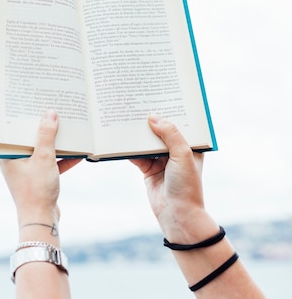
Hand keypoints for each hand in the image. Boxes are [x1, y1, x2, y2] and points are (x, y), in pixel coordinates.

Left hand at [0, 111, 80, 231]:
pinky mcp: (39, 179)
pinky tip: (77, 151)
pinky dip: (61, 159)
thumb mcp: (44, 159)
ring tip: (65, 128)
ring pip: (41, 151)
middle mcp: (14, 162)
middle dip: (41, 128)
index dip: (21, 119)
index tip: (30, 105)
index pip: (12, 132)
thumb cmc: (36, 191)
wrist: (42, 221)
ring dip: (54, 143)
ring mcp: (27, 171)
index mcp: (7, 156)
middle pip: (29, 140)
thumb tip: (50, 114)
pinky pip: (50, 164)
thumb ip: (47, 136)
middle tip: (51, 111)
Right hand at [131, 114, 216, 242]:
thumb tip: (153, 117)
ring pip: (147, 142)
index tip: (157, 98)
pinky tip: (120, 139)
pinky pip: (136, 156)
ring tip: (127, 118)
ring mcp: (161, 160)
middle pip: (161, 132)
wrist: (177, 214)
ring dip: (138, 135)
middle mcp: (176, 152)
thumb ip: (170, 134)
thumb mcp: (183, 155)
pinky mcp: (148, 169)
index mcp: (191, 146)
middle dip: (151, 121)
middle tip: (138, 105)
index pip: (180, 125)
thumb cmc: (187, 186)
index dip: (170, 112)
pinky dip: (129, 149)